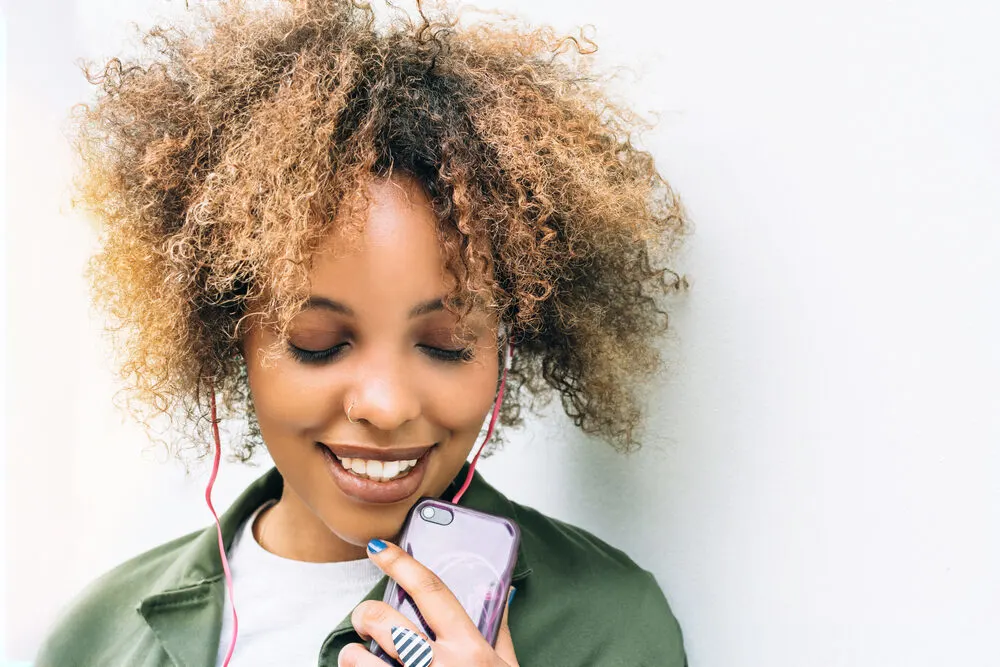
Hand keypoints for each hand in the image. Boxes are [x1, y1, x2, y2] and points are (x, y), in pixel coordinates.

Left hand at [338, 539, 518, 666]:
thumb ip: (499, 632)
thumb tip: (498, 597)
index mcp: (470, 648)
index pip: (431, 591)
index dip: (401, 563)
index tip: (378, 548)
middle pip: (387, 623)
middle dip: (366, 613)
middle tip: (366, 617)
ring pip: (362, 663)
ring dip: (353, 657)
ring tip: (357, 658)